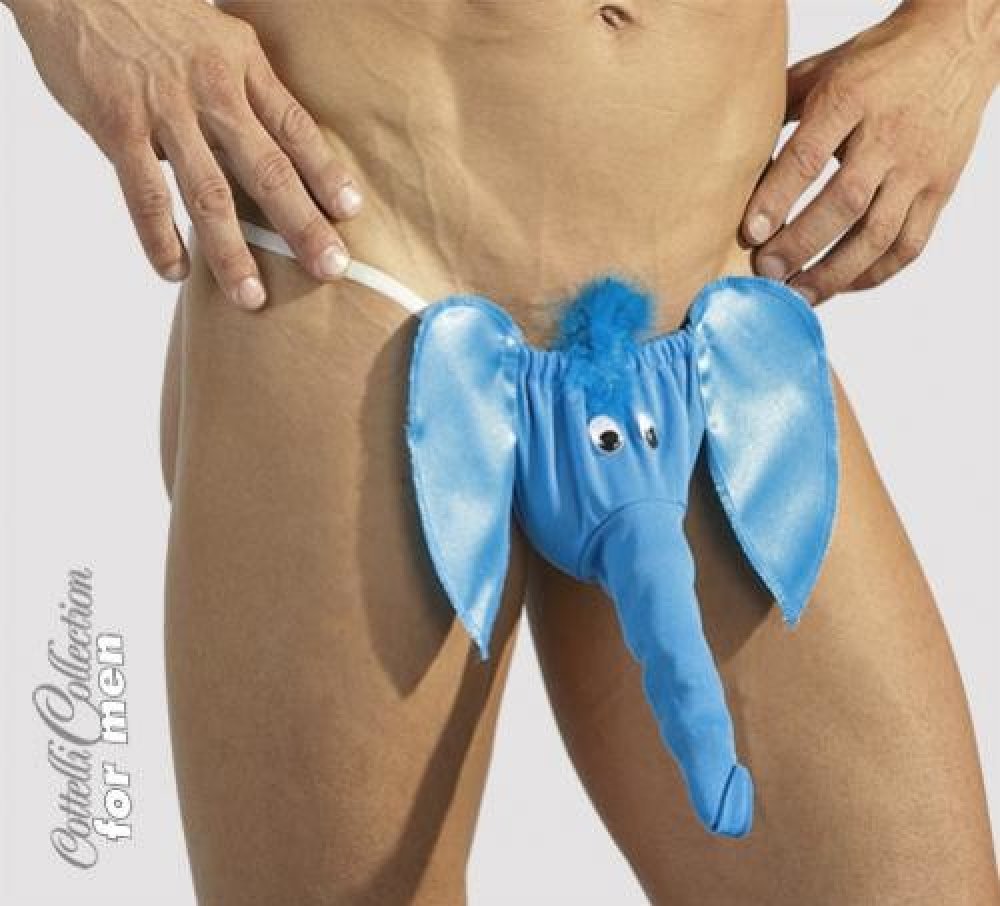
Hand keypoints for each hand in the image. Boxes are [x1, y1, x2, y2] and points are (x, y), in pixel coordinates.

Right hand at [7, 0, 362, 309]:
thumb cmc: (154, 14)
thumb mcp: (218, 38)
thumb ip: (247, 91)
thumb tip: (278, 146)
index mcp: (242, 65)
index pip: (296, 128)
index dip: (326, 172)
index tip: (351, 212)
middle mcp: (211, 89)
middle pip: (268, 169)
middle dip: (302, 225)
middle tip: (330, 268)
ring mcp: (164, 110)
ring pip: (208, 194)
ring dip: (232, 252)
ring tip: (252, 297)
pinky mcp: (117, 125)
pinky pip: (144, 194)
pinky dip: (160, 238)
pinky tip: (177, 272)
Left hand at [741, 1, 997, 304]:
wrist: (955, 45)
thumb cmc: (875, 63)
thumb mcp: (822, 72)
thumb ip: (780, 113)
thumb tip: (734, 161)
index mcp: (851, 100)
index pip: (809, 156)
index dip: (776, 199)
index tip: (750, 235)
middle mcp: (889, 135)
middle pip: (844, 202)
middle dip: (801, 245)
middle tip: (767, 273)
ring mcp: (918, 167)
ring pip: (878, 234)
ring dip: (834, 273)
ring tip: (797, 295)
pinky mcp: (941, 188)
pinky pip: (909, 243)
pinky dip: (874, 273)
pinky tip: (842, 285)